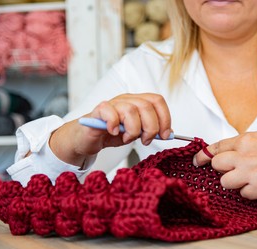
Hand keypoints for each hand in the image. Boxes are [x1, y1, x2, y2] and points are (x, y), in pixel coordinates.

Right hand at [50, 93, 171, 166]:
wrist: (88, 138)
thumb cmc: (112, 134)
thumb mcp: (137, 133)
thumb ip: (151, 131)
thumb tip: (168, 133)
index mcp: (138, 102)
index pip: (157, 101)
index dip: (165, 118)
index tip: (165, 135)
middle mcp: (126, 100)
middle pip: (147, 106)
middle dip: (151, 128)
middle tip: (145, 140)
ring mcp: (112, 104)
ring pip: (131, 110)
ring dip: (133, 130)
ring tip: (127, 139)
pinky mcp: (98, 112)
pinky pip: (109, 112)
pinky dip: (115, 124)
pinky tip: (114, 132)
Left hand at [193, 129, 256, 198]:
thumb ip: (246, 145)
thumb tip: (233, 153)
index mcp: (245, 140)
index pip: (215, 147)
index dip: (203, 155)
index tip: (198, 161)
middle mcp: (244, 155)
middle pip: (216, 165)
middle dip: (221, 169)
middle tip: (232, 170)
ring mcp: (251, 172)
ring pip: (225, 182)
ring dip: (234, 183)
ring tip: (249, 179)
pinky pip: (244, 194)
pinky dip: (250, 193)